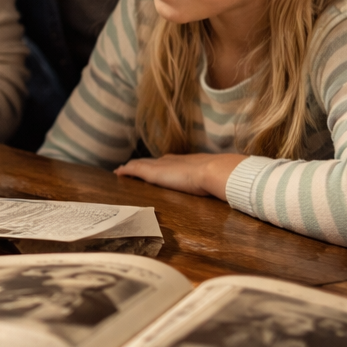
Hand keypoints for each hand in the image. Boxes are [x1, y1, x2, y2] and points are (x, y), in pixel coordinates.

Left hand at [115, 153, 243, 199]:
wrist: (215, 172)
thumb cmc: (220, 177)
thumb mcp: (216, 179)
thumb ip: (216, 181)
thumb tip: (228, 186)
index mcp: (186, 162)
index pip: (169, 161)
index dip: (161, 163)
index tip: (155, 164)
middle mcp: (171, 160)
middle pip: (153, 161)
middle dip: (143, 163)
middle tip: (132, 167)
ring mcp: (161, 165)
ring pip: (141, 164)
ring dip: (132, 167)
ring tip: (122, 170)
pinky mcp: (153, 172)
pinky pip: (134, 169)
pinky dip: (126, 171)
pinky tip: (118, 173)